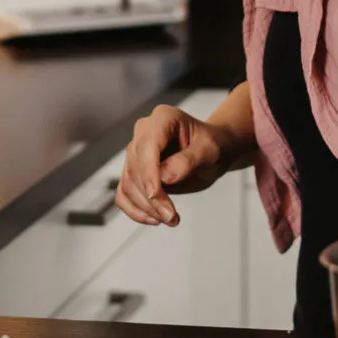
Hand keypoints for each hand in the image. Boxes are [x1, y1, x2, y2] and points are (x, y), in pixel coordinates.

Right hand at [114, 105, 231, 226]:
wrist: (213, 152)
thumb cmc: (214, 145)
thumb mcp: (210, 150)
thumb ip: (189, 160)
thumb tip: (165, 176)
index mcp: (162, 118)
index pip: (147, 146)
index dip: (148, 173)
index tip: (156, 196)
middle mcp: (144, 133)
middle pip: (135, 168)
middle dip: (151, 197)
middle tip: (171, 217)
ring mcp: (137, 153)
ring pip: (128, 183)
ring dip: (146, 207)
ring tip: (170, 219)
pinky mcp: (135, 172)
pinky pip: (124, 193)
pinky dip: (135, 210)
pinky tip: (154, 219)